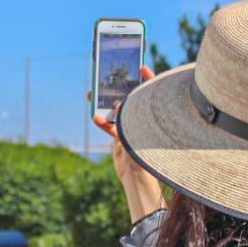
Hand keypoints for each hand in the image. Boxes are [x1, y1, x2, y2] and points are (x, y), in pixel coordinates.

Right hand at [92, 66, 164, 222]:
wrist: (140, 179)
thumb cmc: (150, 158)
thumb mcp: (141, 137)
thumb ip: (130, 122)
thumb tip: (120, 106)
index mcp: (154, 118)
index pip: (152, 94)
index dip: (148, 79)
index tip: (142, 67)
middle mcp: (142, 120)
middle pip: (131, 98)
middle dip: (121, 87)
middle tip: (110, 75)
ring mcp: (130, 127)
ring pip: (116, 110)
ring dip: (105, 103)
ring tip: (93, 93)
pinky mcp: (119, 137)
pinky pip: (108, 126)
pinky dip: (101, 121)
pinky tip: (95, 117)